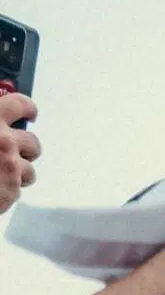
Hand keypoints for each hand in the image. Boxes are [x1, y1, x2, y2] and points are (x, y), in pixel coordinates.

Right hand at [0, 93, 39, 216]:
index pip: (20, 105)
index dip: (27, 109)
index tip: (29, 114)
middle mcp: (4, 140)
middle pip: (32, 142)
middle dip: (25, 149)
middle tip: (12, 152)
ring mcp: (10, 165)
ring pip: (29, 169)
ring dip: (17, 173)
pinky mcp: (11, 188)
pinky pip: (16, 188)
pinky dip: (6, 190)